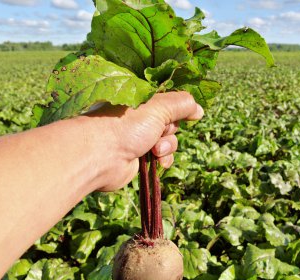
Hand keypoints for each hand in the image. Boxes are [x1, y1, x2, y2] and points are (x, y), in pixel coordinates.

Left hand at [80, 92, 203, 191]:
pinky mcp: (139, 156)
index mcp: (142, 98)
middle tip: (160, 131)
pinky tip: (157, 161)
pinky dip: (163, 159)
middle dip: (170, 128)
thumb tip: (199, 109)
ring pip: (169, 140)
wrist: (100, 156)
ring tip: (155, 149)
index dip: (180, 107)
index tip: (191, 113)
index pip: (169, 99)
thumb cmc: (126, 125)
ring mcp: (139, 137)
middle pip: (171, 121)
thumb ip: (182, 104)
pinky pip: (162, 157)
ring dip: (167, 146)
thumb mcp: (158, 106)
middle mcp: (140, 116)